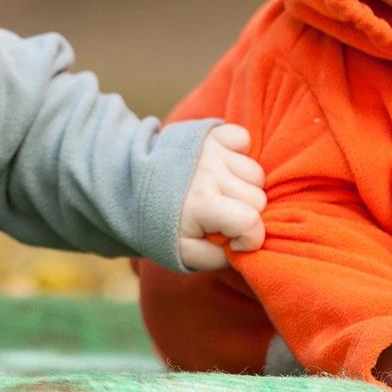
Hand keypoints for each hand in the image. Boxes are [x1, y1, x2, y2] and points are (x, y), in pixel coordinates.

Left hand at [176, 124, 266, 270]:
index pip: (250, 222)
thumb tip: (243, 247)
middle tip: (223, 218)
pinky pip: (243, 138)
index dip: (251, 239)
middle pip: (258, 198)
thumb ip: (218, 258)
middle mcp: (209, 173)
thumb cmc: (162, 224)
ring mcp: (211, 150)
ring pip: (255, 172)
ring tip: (222, 194)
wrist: (133, 187)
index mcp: (202, 205)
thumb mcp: (183, 253)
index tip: (234, 242)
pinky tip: (224, 169)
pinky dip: (240, 153)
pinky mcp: (211, 134)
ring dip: (245, 187)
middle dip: (247, 213)